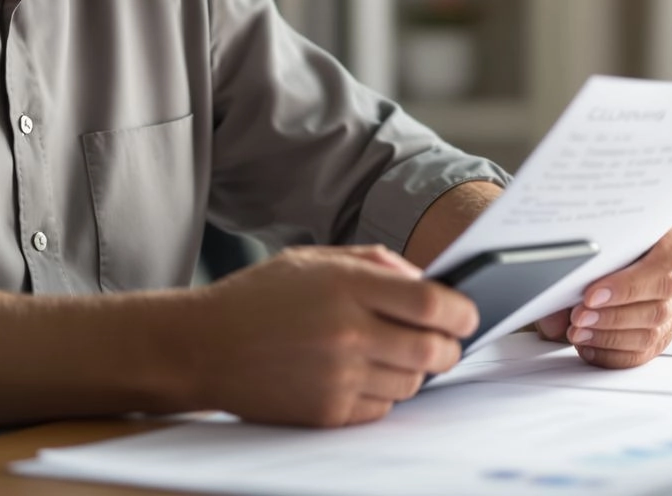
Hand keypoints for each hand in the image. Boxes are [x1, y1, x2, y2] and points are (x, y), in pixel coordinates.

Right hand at [194, 245, 477, 427]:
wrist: (205, 345)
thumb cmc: (259, 296)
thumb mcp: (312, 258)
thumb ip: (372, 262)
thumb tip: (425, 280)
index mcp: (345, 285)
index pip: (431, 303)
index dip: (461, 310)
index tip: (466, 312)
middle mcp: (347, 332)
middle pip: (434, 349)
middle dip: (448, 346)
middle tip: (442, 339)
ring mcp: (339, 376)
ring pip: (413, 382)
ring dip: (414, 369)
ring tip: (387, 352)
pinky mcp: (328, 413)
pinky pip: (383, 409)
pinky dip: (383, 393)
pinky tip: (359, 373)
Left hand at [535, 217, 671, 367]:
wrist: (600, 245)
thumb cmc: (597, 234)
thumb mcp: (587, 232)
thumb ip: (579, 252)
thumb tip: (554, 288)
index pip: (669, 255)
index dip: (629, 280)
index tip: (592, 294)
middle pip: (660, 295)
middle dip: (614, 311)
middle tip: (579, 316)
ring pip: (654, 326)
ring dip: (611, 334)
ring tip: (578, 331)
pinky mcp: (664, 329)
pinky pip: (646, 349)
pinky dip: (614, 352)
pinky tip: (589, 346)